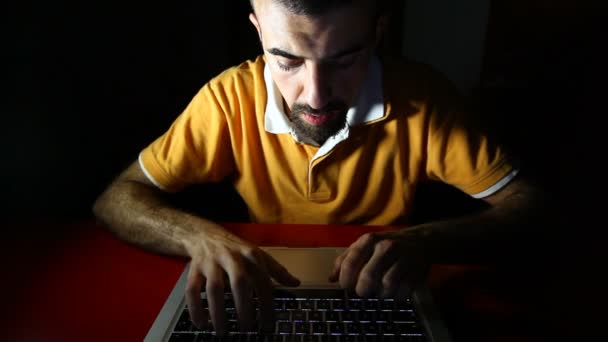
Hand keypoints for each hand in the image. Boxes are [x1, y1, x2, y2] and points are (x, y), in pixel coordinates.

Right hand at [182, 223, 299, 335]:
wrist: (205, 234)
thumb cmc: (236, 249)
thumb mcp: (258, 255)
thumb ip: (276, 270)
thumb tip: (296, 283)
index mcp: (250, 254)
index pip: (262, 281)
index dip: (266, 303)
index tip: (268, 324)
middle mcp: (231, 257)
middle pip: (239, 282)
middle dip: (244, 306)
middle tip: (247, 328)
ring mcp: (211, 262)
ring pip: (214, 288)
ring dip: (218, 311)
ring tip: (223, 332)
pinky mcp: (194, 269)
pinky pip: (192, 290)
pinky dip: (195, 308)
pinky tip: (201, 324)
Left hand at [328, 230, 428, 297]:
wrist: (420, 241)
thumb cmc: (385, 245)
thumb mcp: (364, 246)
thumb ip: (345, 259)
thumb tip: (331, 279)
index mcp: (369, 240)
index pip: (350, 262)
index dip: (345, 279)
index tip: (345, 287)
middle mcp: (386, 247)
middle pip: (368, 277)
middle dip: (362, 290)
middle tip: (362, 291)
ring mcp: (403, 259)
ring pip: (386, 286)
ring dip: (380, 294)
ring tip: (379, 291)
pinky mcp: (416, 272)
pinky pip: (402, 292)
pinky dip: (395, 297)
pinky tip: (393, 291)